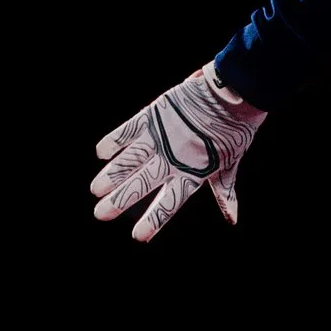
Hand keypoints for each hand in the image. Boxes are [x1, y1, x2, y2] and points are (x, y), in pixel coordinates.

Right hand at [90, 67, 261, 241]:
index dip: (153, 220)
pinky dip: (114, 141)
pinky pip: (128, 130)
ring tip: (96, 189)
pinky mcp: (155, 115)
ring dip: (111, 175)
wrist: (233, 95)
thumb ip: (224, 192)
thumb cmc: (235, 131)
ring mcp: (162, 137)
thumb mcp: (230, 164)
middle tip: (100, 214)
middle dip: (119, 200)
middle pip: (142, 184)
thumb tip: (232, 220)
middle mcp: (174, 158)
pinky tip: (101, 153)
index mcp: (193, 174)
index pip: (169, 203)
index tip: (137, 236)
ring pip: (130, 160)